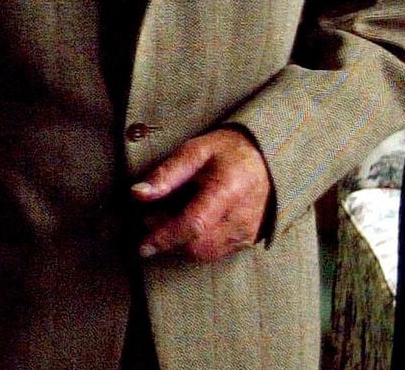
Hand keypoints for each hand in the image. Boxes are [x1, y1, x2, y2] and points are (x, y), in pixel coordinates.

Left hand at [130, 127, 269, 261]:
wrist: (267, 160)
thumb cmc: (228, 152)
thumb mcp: (195, 151)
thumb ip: (167, 174)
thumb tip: (137, 194)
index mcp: (228, 191)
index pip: (194, 225)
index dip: (165, 238)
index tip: (142, 246)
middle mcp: (241, 218)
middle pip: (197, 245)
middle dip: (167, 239)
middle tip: (151, 217)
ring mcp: (247, 233)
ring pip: (204, 253)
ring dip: (178, 243)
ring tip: (167, 218)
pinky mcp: (247, 241)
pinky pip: (215, 252)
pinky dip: (194, 244)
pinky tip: (186, 224)